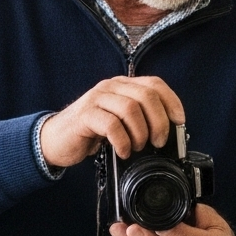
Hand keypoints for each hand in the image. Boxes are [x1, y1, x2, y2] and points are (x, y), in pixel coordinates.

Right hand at [37, 75, 185, 170]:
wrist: (56, 141)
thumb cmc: (91, 133)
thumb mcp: (120, 122)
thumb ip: (139, 119)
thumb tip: (167, 133)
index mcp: (122, 86)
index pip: (155, 84)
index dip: (172, 101)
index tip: (179, 122)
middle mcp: (111, 88)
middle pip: (146, 96)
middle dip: (159, 122)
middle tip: (158, 142)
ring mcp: (97, 99)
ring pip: (131, 108)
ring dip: (140, 133)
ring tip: (137, 147)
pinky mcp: (85, 115)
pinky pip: (112, 124)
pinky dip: (123, 141)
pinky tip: (123, 151)